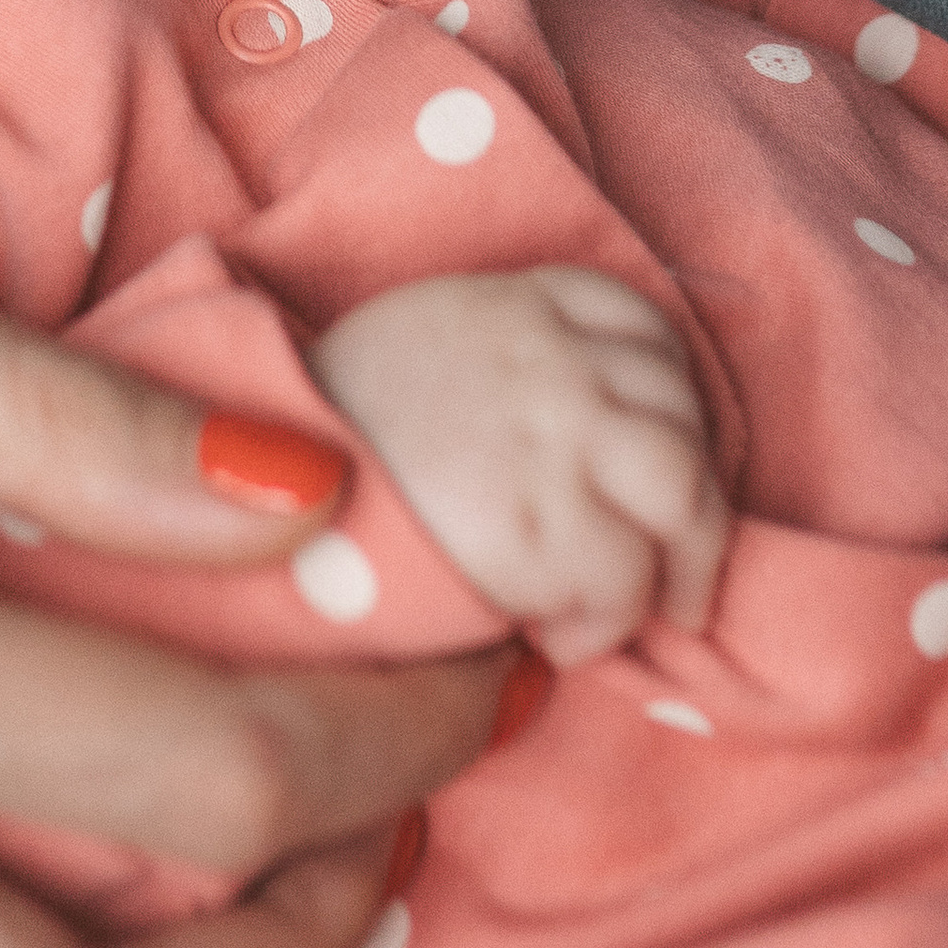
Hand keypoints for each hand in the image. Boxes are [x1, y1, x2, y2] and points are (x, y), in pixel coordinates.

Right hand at [311, 264, 728, 665]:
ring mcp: (556, 439)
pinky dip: (608, 625)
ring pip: (684, 493)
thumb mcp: (409, 348)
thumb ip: (491, 366)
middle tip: (686, 564)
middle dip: (696, 498)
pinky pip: (626, 584)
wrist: (251, 482)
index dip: (671, 402)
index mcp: (514, 305)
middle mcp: (550, 359)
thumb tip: (553, 453)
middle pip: (681, 414)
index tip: (664, 457)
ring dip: (690, 563)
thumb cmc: (318, 434)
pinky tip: (560, 642)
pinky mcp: (545, 532)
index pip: (644, 330)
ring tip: (668, 612)